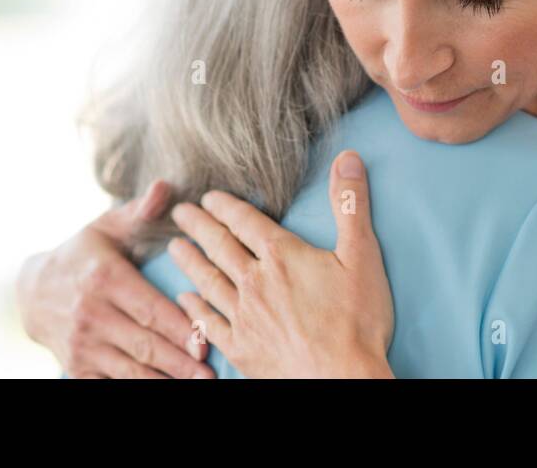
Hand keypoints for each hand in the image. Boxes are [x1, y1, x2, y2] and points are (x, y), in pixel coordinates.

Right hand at [16, 179, 216, 378]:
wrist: (31, 291)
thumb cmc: (83, 254)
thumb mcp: (107, 227)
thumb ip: (139, 211)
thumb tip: (164, 188)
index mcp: (105, 278)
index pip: (149, 309)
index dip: (179, 328)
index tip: (206, 342)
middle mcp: (91, 313)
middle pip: (144, 344)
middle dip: (179, 362)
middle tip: (209, 374)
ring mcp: (81, 344)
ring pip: (129, 369)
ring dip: (163, 380)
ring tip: (194, 385)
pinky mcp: (74, 365)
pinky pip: (109, 382)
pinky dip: (136, 388)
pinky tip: (162, 389)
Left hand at [168, 150, 393, 377]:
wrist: (342, 378)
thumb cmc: (357, 320)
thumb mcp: (362, 255)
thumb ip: (351, 204)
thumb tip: (348, 158)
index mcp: (282, 256)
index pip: (246, 222)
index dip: (225, 206)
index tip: (207, 196)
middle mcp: (255, 281)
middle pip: (219, 246)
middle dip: (198, 226)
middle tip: (179, 212)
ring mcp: (244, 316)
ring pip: (208, 281)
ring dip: (189, 262)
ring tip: (174, 248)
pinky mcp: (241, 347)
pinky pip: (208, 323)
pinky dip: (194, 309)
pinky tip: (185, 300)